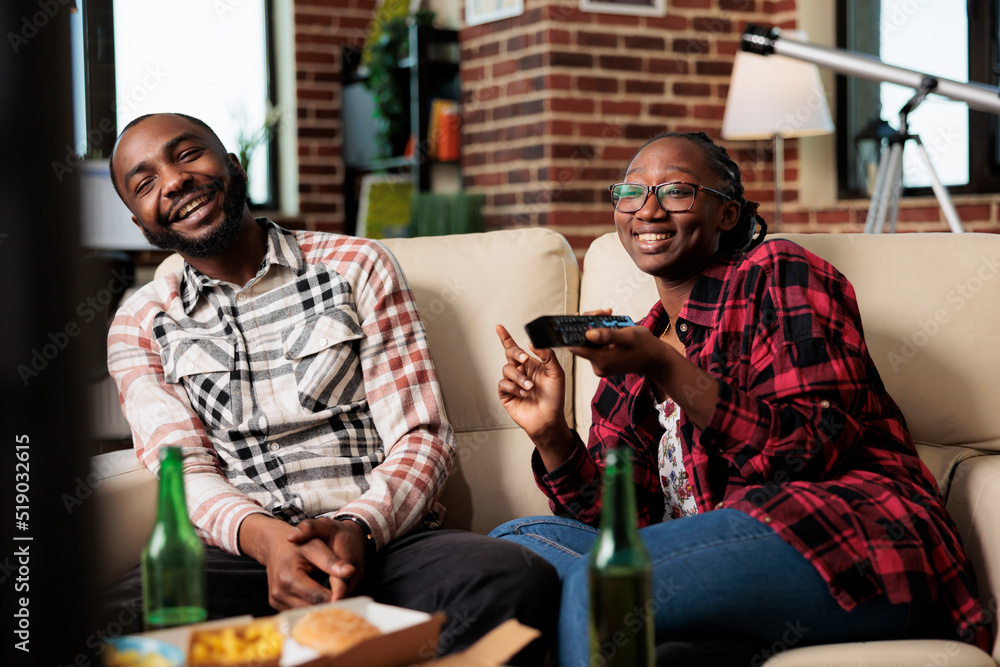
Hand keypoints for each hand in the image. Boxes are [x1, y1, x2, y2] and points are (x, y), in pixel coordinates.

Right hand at [237, 514, 357, 610]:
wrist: (275, 544)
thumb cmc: (299, 544)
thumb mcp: (316, 546)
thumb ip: (332, 560)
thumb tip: (350, 571)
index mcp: (288, 578)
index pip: (318, 597)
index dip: (336, 598)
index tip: (351, 597)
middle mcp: (279, 592)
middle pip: (312, 608)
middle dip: (329, 606)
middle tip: (346, 602)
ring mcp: (276, 600)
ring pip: (305, 613)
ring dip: (320, 609)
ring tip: (335, 602)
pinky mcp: (276, 604)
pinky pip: (298, 612)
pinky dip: (310, 609)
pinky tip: (321, 602)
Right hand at [495, 324, 574, 467]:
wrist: (549, 419)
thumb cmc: (554, 398)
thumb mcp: (556, 373)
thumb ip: (547, 356)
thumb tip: (533, 343)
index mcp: (531, 364)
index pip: (516, 348)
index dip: (505, 337)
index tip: (499, 327)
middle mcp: (520, 371)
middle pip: (510, 354)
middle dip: (516, 354)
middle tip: (524, 359)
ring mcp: (513, 383)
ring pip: (507, 369)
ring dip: (519, 378)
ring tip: (530, 388)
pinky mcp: (506, 394)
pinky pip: (503, 384)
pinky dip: (514, 388)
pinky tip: (524, 394)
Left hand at [571, 325, 670, 378]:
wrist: (656, 360)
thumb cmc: (645, 346)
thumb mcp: (629, 336)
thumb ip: (608, 335)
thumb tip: (588, 334)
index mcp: (602, 360)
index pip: (576, 346)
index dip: (572, 331)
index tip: (575, 317)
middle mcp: (598, 366)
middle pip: (582, 342)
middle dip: (589, 324)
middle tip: (602, 311)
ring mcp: (600, 366)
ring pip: (588, 342)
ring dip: (596, 327)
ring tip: (608, 315)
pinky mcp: (603, 363)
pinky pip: (595, 346)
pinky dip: (600, 334)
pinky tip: (610, 325)